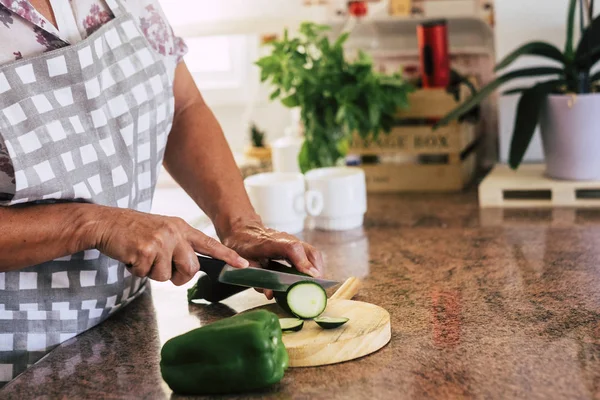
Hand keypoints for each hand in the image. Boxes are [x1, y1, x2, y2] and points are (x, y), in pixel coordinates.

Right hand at [91, 207, 247, 285]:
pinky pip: (148, 275)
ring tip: (142, 256)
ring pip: (167, 276)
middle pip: (191, 269)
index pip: (209, 244)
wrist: (106, 222)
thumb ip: (178, 246)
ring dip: (152, 273)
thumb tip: (189, 268)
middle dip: (177, 276)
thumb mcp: (162, 231)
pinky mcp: (146, 249)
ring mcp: (161, 240)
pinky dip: (138, 271)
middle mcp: (175, 232)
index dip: (227, 256)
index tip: (243, 265)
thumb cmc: (133, 231)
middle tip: (160, 267)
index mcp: (181, 227)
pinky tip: (132, 256)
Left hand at [220, 219, 323, 299]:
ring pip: (312, 253)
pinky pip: (310, 254)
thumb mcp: (245, 264)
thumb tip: (270, 294)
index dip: (303, 262)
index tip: (311, 277)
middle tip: (317, 287)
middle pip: (309, 251)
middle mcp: (285, 239)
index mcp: (269, 243)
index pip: (292, 248)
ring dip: (318, 269)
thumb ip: (258, 279)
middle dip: (316, 271)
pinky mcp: (295, 244)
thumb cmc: (243, 246)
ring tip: (316, 285)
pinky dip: (314, 266)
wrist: (243, 230)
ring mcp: (292, 240)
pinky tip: (312, 278)